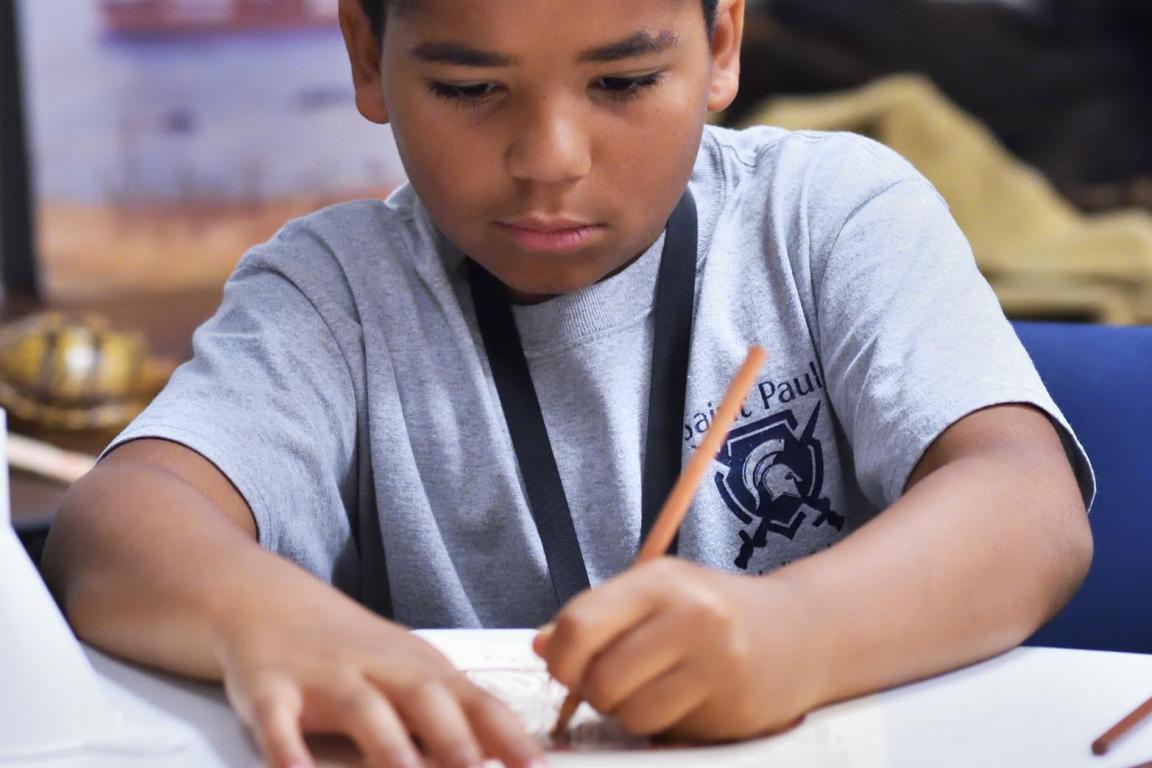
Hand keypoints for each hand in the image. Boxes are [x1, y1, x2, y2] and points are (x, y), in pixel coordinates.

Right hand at [217, 593, 546, 767]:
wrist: (271, 601)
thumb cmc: (355, 652)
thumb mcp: (411, 673)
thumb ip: (459, 714)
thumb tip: (517, 754)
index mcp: (420, 670)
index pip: (474, 700)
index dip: (507, 733)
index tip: (537, 765)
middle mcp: (379, 670)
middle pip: (424, 697)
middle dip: (454, 737)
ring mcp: (325, 678)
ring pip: (361, 709)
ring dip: (387, 744)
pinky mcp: (271, 689)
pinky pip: (278, 720)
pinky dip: (287, 749)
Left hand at [533, 558, 824, 741]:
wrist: (801, 632)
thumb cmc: (712, 611)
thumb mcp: (655, 594)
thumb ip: (597, 616)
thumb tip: (540, 646)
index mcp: (660, 580)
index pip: (579, 624)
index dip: (559, 658)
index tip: (565, 666)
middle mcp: (691, 616)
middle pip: (600, 679)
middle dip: (595, 691)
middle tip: (615, 681)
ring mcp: (717, 664)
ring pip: (630, 714)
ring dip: (629, 712)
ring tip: (654, 688)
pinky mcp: (734, 707)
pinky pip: (666, 731)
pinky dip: (662, 724)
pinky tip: (684, 700)